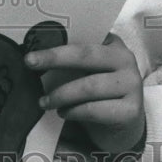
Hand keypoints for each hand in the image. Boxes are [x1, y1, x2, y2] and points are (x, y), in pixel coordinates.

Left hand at [25, 33, 145, 157]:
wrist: (124, 123)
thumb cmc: (99, 93)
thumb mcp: (89, 71)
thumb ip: (73, 61)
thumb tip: (37, 57)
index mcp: (113, 44)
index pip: (84, 38)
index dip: (58, 41)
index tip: (34, 47)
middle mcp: (126, 60)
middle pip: (86, 55)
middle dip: (55, 58)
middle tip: (29, 62)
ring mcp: (131, 84)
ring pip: (89, 86)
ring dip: (61, 94)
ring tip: (44, 102)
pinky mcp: (130, 110)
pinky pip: (95, 109)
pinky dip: (74, 111)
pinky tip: (63, 113)